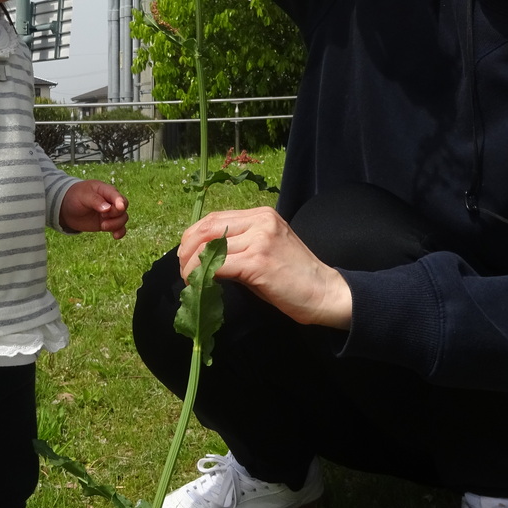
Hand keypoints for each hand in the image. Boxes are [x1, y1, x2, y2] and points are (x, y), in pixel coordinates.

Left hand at [59, 180, 128, 238]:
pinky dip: (120, 232)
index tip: (119, 208)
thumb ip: (95, 201)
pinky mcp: (108, 223)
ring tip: (103, 226)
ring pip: (123, 219)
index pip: (117, 196)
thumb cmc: (75, 196)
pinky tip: (115, 236)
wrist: (67, 208)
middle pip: (123, 208)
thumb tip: (108, 208)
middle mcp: (111, 202)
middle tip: (103, 216)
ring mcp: (110, 213)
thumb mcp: (83, 196)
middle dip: (115, 214)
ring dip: (116, 224)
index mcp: (106, 191)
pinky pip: (119, 228)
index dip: (120, 202)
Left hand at [178, 206, 351, 329]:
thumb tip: (205, 255)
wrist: (325, 292)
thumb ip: (240, 246)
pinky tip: (199, 284)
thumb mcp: (266, 250)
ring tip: (189, 279)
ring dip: (192, 264)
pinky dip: (203, 275)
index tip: (185, 252)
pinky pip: (220, 265)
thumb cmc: (295, 277)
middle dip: (188, 247)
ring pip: (211, 247)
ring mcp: (260, 240)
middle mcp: (261, 221)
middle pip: (209, 227)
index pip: (216, 218)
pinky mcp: (259, 261)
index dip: (194, 234)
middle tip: (181, 266)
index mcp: (262, 215)